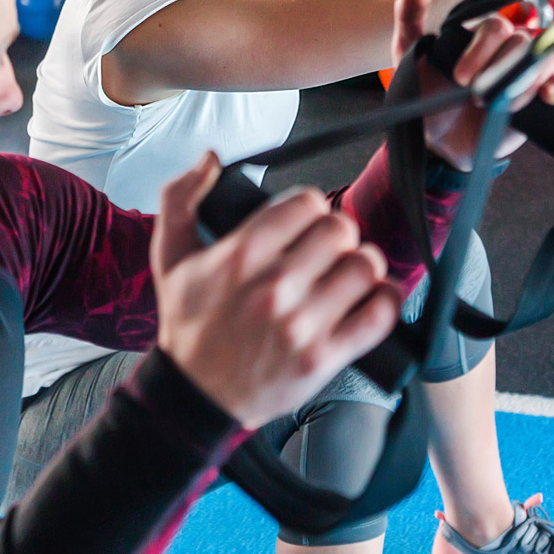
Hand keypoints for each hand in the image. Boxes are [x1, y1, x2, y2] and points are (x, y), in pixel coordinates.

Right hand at [152, 156, 404, 428]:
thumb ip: (180, 200)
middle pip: (341, 230)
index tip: (305, 224)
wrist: (195, 393)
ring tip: (345, 276)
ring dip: (361, 267)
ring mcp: (302, 323)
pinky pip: (380, 314)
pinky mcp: (325, 356)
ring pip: (366, 266)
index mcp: (240, 255)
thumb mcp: (169, 259)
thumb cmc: (188, 326)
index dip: (309, 208)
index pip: (306, 203)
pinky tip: (369, 299)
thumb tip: (209, 159)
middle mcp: (274, 287)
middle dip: (337, 237)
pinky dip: (384, 300)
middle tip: (326, 252)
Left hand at [388, 0, 553, 169]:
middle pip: (524, 41)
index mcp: (481, 37)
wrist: (435, 140)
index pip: (497, 26)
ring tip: (498, 103)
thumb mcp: (409, 56)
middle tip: (473, 93)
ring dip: (522, 81)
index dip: (482, 49)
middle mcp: (507, 50)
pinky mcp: (538, 100)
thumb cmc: (424, 93)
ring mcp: (526, 74)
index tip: (459, 77)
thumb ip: (410, 19)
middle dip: (499, 67)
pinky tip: (545, 95)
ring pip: (546, 59)